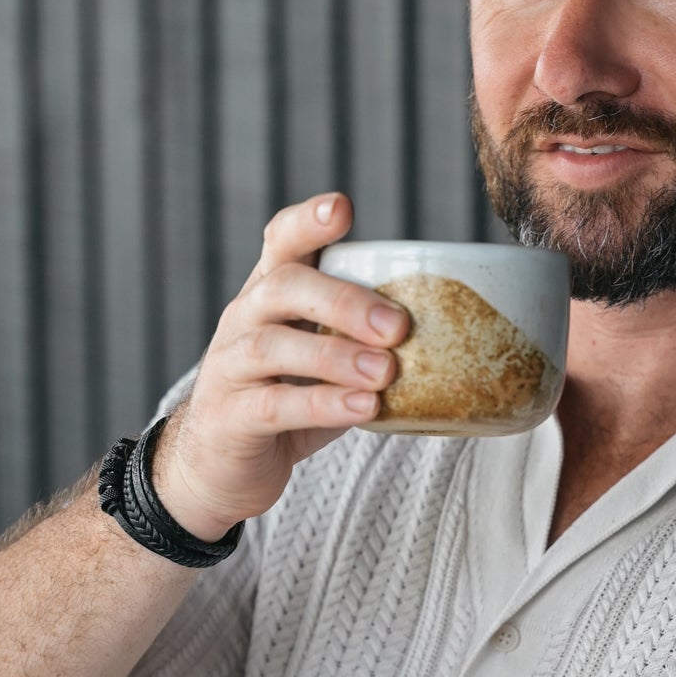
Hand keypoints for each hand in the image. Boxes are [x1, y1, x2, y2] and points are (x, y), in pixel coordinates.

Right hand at [151, 193, 409, 540]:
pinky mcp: (230, 418)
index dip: (307, 221)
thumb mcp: (326, 358)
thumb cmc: (289, 401)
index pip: (281, 241)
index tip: (341, 208)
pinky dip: (322, 404)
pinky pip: (273, 405)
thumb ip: (366, 337)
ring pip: (271, 346)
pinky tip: (363, 408)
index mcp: (271, 294)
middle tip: (397, 325)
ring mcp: (229, 368)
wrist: (222, 467)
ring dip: (334, 355)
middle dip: (342, 299)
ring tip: (384, 371)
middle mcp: (243, 319)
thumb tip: (452, 328)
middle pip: (282, 286)